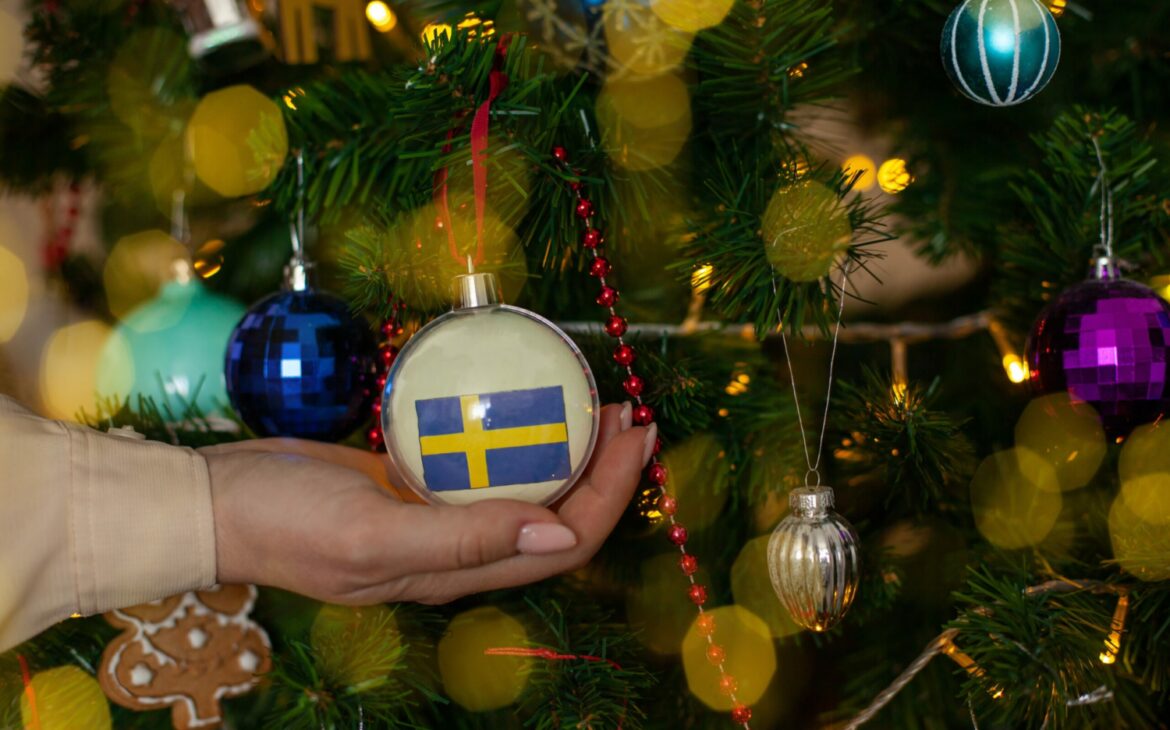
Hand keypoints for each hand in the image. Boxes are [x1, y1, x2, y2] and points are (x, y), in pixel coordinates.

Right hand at [199, 403, 654, 604]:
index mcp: (458, 569)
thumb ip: (464, 539)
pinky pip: (483, 461)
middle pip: (556, 514)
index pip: (562, 541)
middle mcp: (459, 548)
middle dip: (605, 468)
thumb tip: (557, 537)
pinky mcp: (414, 481)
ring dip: (568, 450)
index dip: (610, 495)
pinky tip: (524, 402)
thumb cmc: (287, 522)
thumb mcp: (374, 534)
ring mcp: (436, 513)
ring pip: (524, 487)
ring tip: (595, 402)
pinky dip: (517, 435)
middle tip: (629, 410)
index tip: (636, 436)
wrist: (216, 501)